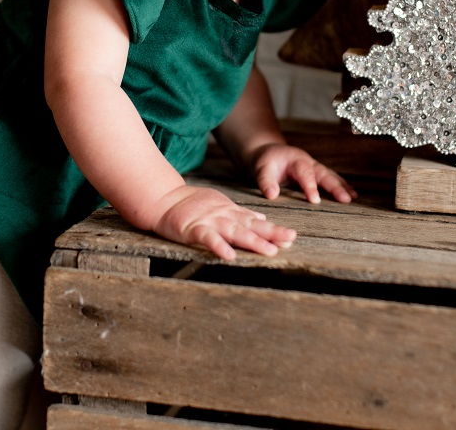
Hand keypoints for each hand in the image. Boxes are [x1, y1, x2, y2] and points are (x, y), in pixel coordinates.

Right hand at [152, 184, 297, 260]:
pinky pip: (208, 239)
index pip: (255, 222)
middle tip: (290, 240)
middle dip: (271, 234)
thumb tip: (261, 220)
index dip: (273, 229)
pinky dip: (219, 246)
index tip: (291, 237)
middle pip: (250, 227)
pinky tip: (230, 256)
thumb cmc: (192, 205)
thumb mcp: (220, 205)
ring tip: (269, 251)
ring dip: (252, 241)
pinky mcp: (193, 229)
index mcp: (230, 213)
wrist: (164, 200)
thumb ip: (240, 214)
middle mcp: (223, 216)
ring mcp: (209, 222)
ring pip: (234, 232)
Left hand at [250, 143, 356, 204]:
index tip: (315, 200)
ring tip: (353, 197)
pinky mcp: (316, 172)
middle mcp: (308, 162)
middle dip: (335, 186)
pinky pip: (330, 178)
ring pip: (330, 176)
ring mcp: (314, 167)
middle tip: (346, 199)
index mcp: (296, 160)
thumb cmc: (265, 161)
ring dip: (342, 186)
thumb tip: (272, 195)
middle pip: (323, 173)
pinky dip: (341, 185)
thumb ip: (266, 181)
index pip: (305, 173)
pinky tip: (351, 193)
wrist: (269, 152)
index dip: (310, 186)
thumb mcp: (261, 168)